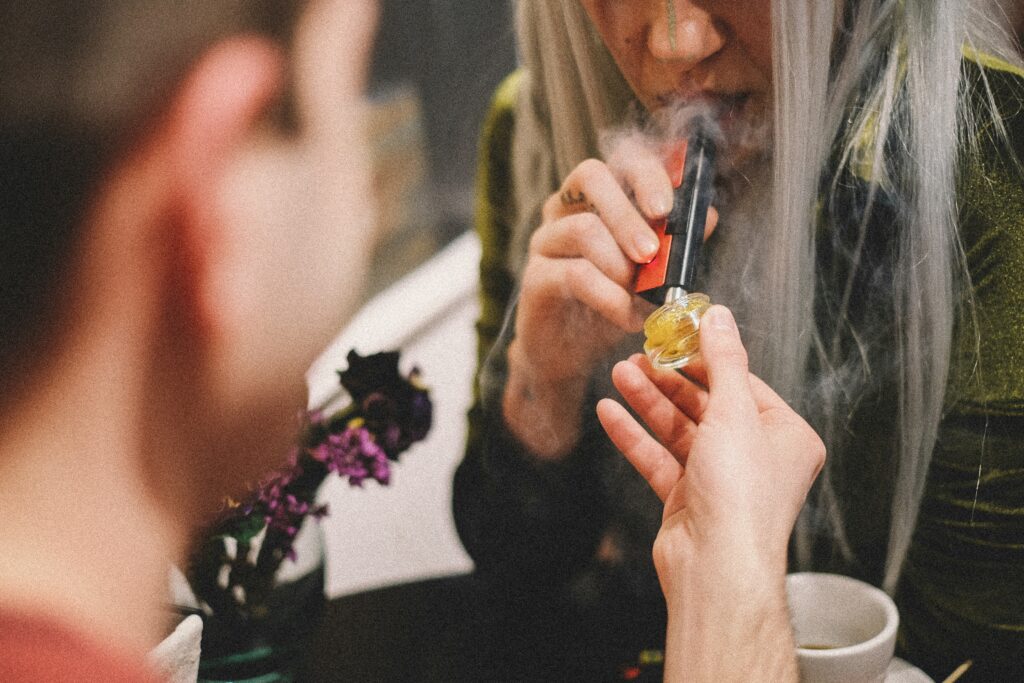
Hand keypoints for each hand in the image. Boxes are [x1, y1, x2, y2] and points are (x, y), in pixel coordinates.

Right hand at [505, 142, 716, 457]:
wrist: (571, 355)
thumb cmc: (612, 304)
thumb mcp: (653, 273)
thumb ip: (676, 243)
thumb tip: (708, 215)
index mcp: (599, 196)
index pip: (620, 159)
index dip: (647, 174)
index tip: (666, 208)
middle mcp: (566, 207)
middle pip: (592, 176)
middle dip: (629, 213)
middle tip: (652, 253)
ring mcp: (546, 240)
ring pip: (583, 229)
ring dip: (621, 263)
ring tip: (641, 294)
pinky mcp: (535, 277)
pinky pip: (574, 275)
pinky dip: (610, 297)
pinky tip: (628, 316)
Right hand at [596, 305, 821, 681]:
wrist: (717, 566)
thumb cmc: (741, 498)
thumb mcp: (734, 411)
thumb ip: (724, 360)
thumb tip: (719, 316)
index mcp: (785, 436)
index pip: (742, 383)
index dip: (706, 357)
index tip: (677, 335)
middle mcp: (756, 457)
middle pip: (706, 404)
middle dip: (669, 380)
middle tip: (639, 355)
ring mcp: (720, 479)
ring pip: (679, 430)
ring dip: (648, 402)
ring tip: (619, 375)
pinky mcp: (688, 499)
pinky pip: (659, 458)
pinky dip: (635, 436)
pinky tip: (610, 413)